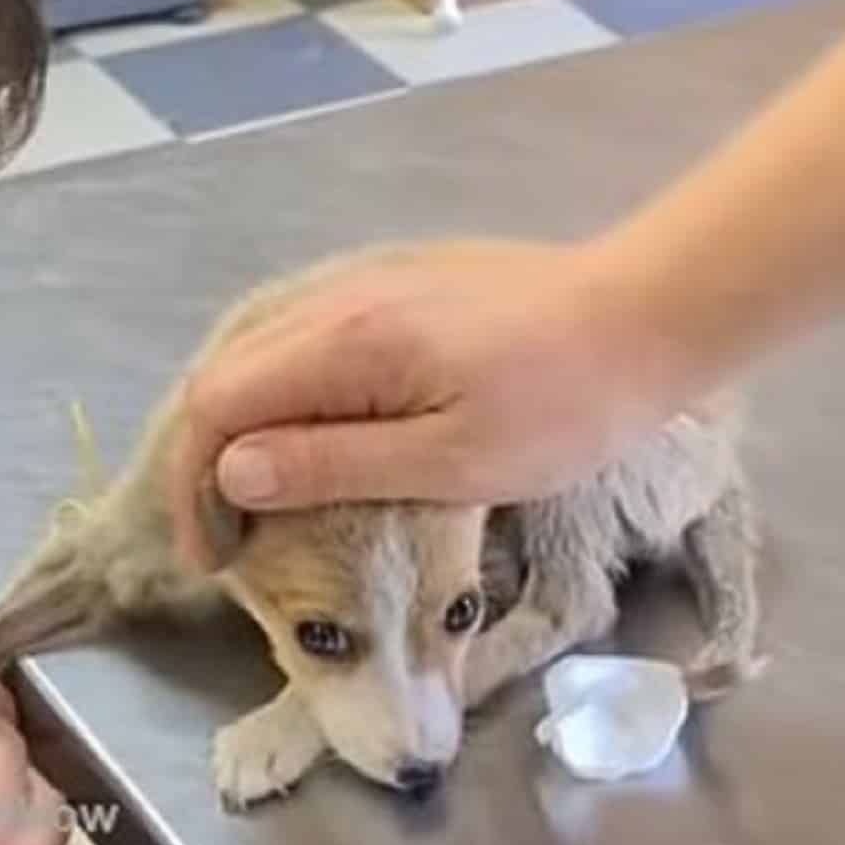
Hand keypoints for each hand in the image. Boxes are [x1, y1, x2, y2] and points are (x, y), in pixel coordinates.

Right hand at [167, 237, 682, 567]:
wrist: (648, 315)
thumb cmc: (563, 406)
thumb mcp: (450, 461)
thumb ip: (335, 464)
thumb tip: (235, 475)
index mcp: (343, 342)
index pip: (216, 403)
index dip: (195, 485)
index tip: (218, 561)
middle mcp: (337, 297)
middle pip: (228, 374)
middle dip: (209, 462)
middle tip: (232, 544)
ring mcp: (370, 282)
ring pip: (266, 355)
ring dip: (247, 431)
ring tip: (264, 505)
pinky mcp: (403, 286)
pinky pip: (311, 343)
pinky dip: (289, 401)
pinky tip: (315, 443)